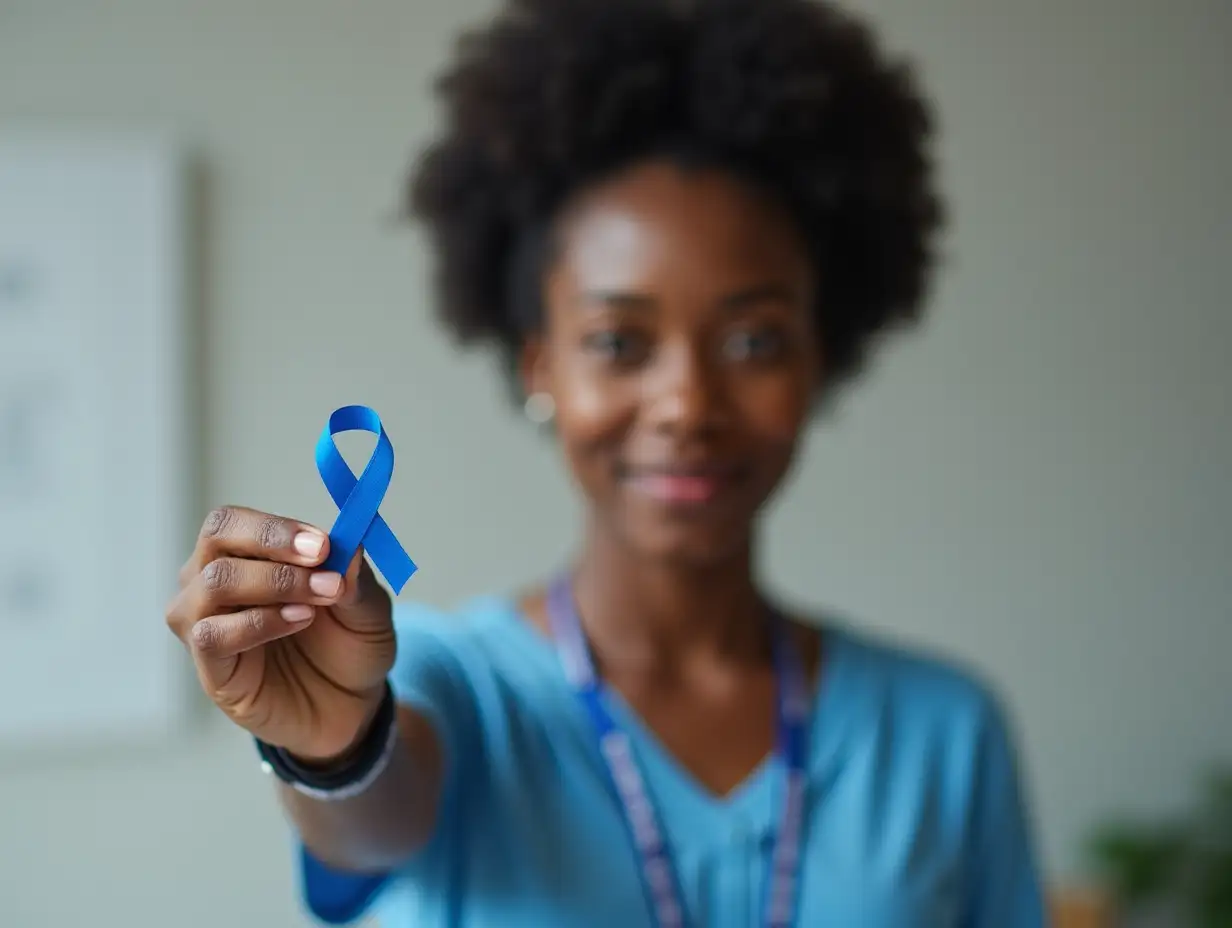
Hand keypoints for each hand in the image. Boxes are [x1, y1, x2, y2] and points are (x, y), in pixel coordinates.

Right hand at [166, 506, 395, 761]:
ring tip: (318, 600)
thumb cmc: (348, 645)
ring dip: (273, 583)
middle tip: (323, 562)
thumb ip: (356, 577)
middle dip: (273, 546)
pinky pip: (211, 635)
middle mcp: (212, 583)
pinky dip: (258, 623)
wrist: (350, 706)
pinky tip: (297, 622)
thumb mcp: (368, 607)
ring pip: (212, 583)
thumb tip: (349, 544)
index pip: (232, 522)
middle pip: (215, 540)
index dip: (276, 526)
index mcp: (244, 556)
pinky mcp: (210, 669)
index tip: (323, 543)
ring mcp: (205, 625)